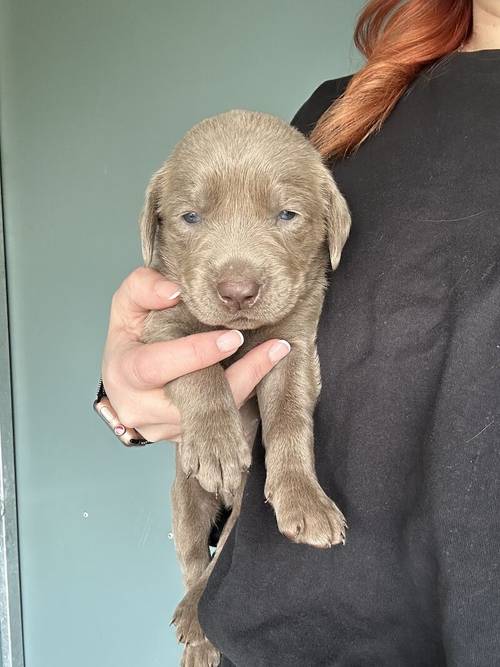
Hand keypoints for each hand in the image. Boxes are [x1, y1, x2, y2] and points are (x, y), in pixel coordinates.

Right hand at [100, 267, 290, 442]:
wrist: (124, 382)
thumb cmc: (129, 339)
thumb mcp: (126, 306)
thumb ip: (144, 289)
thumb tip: (173, 291)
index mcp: (125, 373)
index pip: (156, 366)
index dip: (195, 354)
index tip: (232, 338)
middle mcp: (142, 408)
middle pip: (196, 400)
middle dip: (240, 375)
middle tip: (275, 348)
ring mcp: (163, 429)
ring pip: (215, 416)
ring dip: (250, 384)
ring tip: (278, 352)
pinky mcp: (182, 438)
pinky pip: (220, 422)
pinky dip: (243, 395)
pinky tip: (265, 370)